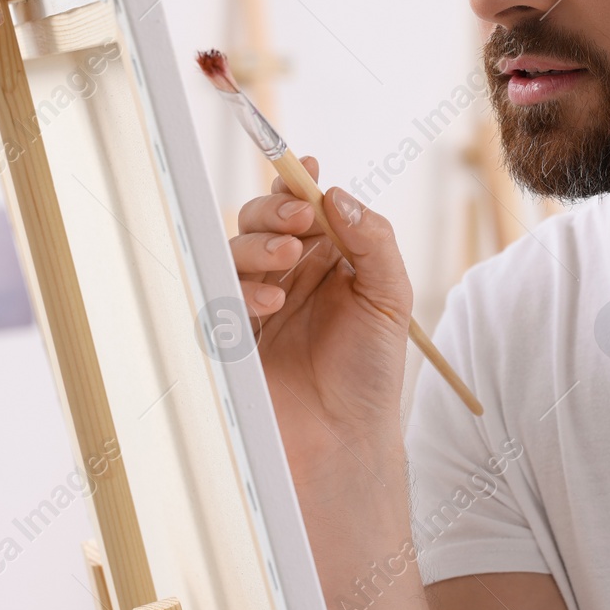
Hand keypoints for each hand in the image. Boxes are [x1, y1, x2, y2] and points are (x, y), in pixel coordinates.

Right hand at [231, 156, 413, 481]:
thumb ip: (372, 241)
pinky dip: (241, 286)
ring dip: (258, 244)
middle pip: (262, 219)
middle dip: (275, 210)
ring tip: (287, 259)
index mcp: (327, 259)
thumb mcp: (390, 297)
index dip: (300, 184)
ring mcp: (256, 301)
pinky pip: (220, 293)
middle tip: (300, 220)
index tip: (309, 171)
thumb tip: (336, 194)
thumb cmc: (371, 371)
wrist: (343, 438)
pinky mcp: (231, 332)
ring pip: (235, 249)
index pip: (305, 207)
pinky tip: (269, 301)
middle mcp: (289, 274)